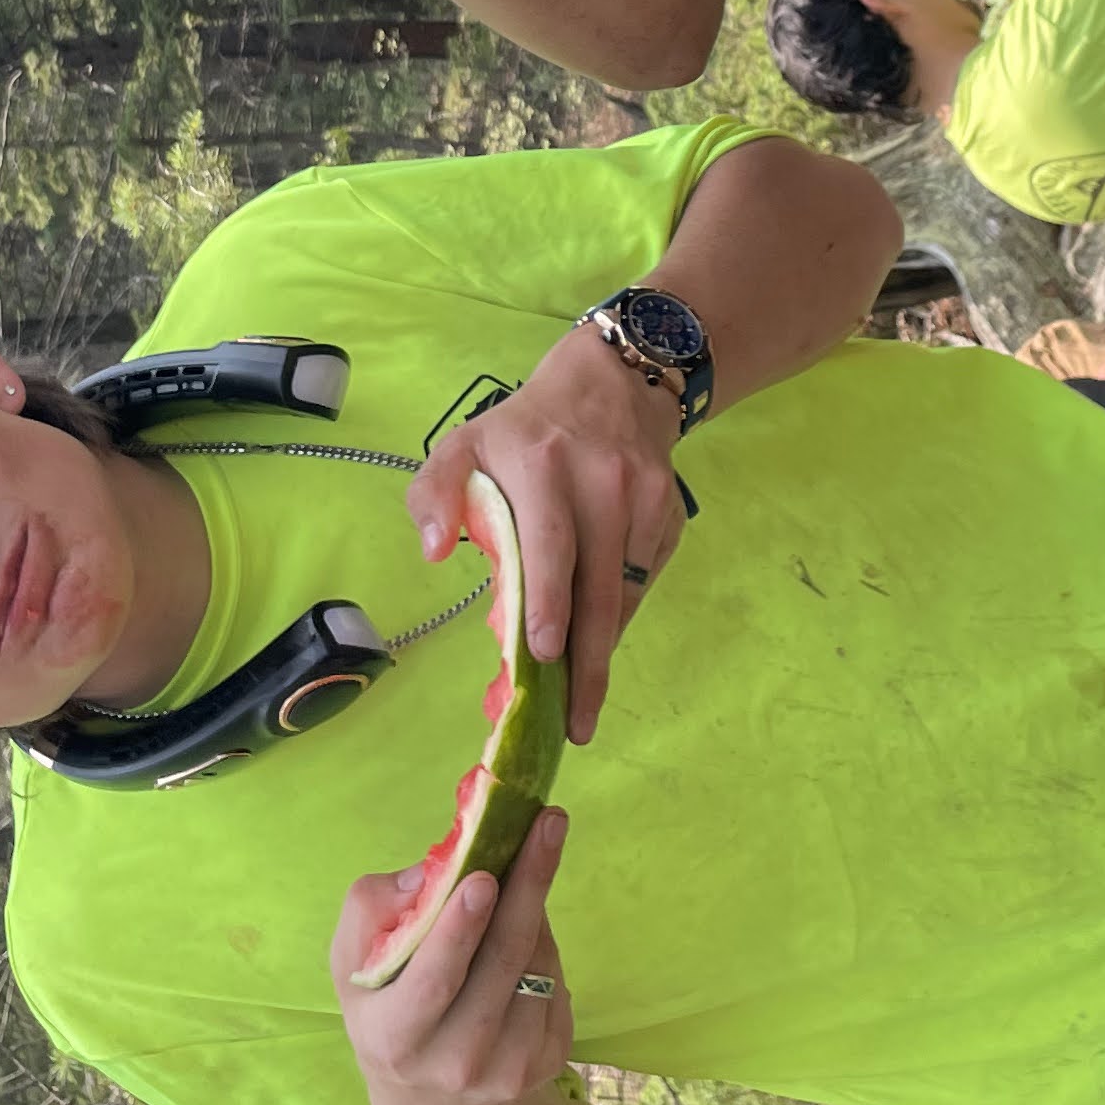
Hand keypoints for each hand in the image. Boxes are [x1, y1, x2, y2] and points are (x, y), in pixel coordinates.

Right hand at [334, 805, 579, 1104]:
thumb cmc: (387, 1007)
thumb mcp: (352, 964)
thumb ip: (374, 909)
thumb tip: (439, 872)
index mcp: (394, 1037)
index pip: (432, 982)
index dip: (458, 930)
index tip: (484, 876)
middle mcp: (454, 1062)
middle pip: (500, 964)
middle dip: (526, 888)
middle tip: (547, 825)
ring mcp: (507, 1069)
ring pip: (537, 967)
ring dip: (534, 909)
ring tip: (524, 869)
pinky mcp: (546, 1063)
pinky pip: (557, 983)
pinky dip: (544, 945)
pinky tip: (523, 934)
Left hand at [409, 322, 687, 747]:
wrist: (615, 381)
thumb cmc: (525, 429)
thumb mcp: (466, 443)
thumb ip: (436, 494)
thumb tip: (435, 553)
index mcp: (542, 463)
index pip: (551, 539)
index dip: (548, 598)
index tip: (543, 652)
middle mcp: (602, 480)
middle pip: (599, 584)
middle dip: (587, 659)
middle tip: (574, 723)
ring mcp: (644, 498)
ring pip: (626, 591)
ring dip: (604, 650)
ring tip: (583, 705)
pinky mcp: (669, 513)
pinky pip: (643, 580)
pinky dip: (620, 617)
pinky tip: (599, 643)